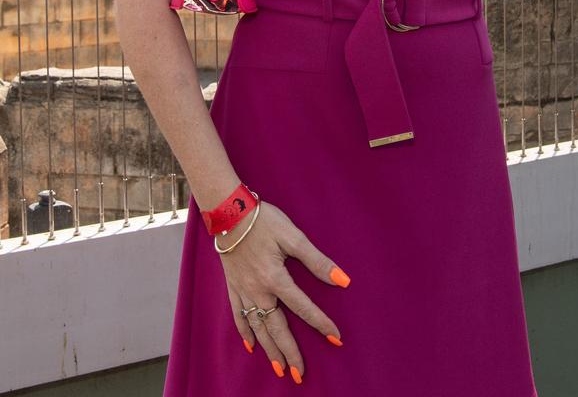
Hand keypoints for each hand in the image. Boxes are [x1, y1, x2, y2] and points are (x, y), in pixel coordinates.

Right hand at [217, 200, 347, 381]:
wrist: (228, 211)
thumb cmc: (263, 220)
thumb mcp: (293, 236)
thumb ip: (316, 260)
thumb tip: (342, 280)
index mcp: (276, 278)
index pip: (303, 307)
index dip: (321, 323)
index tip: (336, 338)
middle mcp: (258, 290)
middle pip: (276, 328)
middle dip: (289, 352)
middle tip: (299, 375)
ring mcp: (243, 290)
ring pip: (257, 327)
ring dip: (269, 349)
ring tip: (279, 369)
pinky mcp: (232, 286)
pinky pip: (238, 315)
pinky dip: (244, 332)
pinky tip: (250, 346)